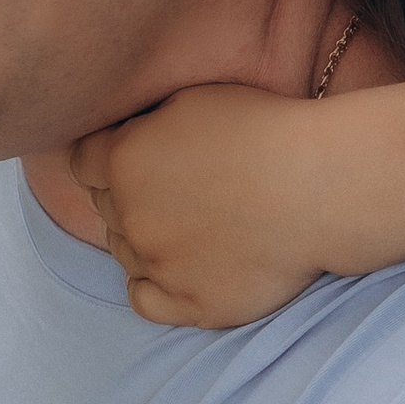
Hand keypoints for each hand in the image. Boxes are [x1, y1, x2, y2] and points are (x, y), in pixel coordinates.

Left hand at [70, 83, 350, 327]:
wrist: (321, 185)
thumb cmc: (266, 131)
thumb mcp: (191, 100)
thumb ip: (141, 125)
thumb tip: (120, 142)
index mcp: (122, 159)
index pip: (83, 163)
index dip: (111, 159)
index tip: (145, 160)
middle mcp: (130, 213)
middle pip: (105, 208)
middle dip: (132, 198)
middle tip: (182, 191)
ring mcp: (157, 263)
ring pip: (123, 253)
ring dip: (146, 240)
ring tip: (194, 225)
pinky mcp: (190, 302)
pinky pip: (143, 301)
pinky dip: (153, 286)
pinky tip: (179, 269)